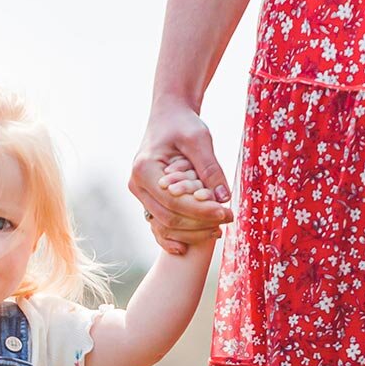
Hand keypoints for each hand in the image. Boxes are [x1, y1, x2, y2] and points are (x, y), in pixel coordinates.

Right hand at [131, 104, 232, 255]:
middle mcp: (136, 185)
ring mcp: (140, 195)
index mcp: (144, 169)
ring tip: (218, 230)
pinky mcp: (147, 200)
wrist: (167, 117)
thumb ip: (210, 168)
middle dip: (199, 223)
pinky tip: (185, 248)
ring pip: (164, 225)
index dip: (201, 210)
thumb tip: (223, 197)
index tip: (226, 212)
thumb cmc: (183, 124)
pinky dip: (171, 237)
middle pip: (168, 217)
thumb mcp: (199, 139)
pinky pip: (157, 224)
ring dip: (191, 232)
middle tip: (228, 220)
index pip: (174, 200)